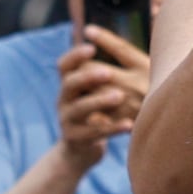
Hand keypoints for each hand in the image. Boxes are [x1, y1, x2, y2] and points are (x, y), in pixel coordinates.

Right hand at [53, 27, 147, 163]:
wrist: (81, 151)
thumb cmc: (97, 113)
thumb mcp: (94, 92)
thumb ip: (104, 72)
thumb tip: (118, 42)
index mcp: (69, 84)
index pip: (65, 64)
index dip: (75, 55)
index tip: (91, 47)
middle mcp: (64, 100)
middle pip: (69, 83)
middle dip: (88, 76)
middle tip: (108, 72)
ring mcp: (67, 120)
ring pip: (80, 108)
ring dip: (99, 101)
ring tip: (119, 96)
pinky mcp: (75, 140)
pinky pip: (94, 133)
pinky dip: (112, 128)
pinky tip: (129, 125)